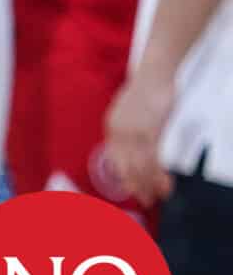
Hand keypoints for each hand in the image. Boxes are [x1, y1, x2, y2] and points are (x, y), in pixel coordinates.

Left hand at [102, 67, 176, 205]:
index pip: (114, 159)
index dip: (125, 178)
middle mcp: (118, 131)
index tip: (134, 190)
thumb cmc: (144, 93)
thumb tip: (130, 150)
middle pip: (126, 166)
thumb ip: (126, 130)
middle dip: (137, 185)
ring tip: (158, 195)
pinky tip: (164, 182)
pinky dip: (158, 173)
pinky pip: (153, 158)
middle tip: (147, 200)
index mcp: (110, 127)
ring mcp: (133, 131)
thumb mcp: (127, 113)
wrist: (153, 75)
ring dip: (149, 184)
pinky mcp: (149, 130)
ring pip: (140, 166)